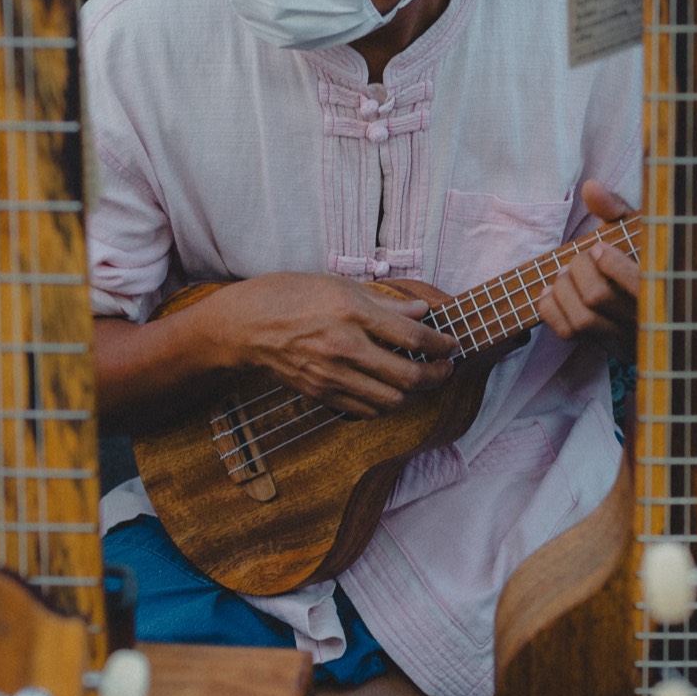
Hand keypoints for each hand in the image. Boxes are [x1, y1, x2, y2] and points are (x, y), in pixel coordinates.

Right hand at [205, 272, 459, 418]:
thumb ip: (385, 302)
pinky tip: (390, 391)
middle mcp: (344, 347)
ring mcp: (331, 375)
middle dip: (437, 377)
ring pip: (390, 401)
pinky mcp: (320, 394)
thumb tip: (422, 312)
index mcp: (352, 313)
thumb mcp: (339, 285)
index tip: (452, 345)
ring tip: (421, 381)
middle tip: (445, 369)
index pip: (414, 339)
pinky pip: (365, 410)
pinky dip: (385, 404)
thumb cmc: (290, 295)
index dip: (442, 345)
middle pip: (408, 378)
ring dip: (414, 395)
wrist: (243, 326)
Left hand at [536, 180, 638, 361]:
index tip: (598, 248)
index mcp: (660, 288)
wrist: (654, 303)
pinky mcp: (602, 346)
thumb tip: (591, 188)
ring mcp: (622, 336)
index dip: (608, 262)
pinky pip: (567, 334)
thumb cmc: (642, 256)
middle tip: (579, 258)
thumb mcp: (638, 229)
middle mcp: (643, 318)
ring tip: (564, 273)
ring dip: (562, 290)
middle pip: (597, 297)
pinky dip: (551, 309)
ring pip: (580, 320)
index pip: (634, 284)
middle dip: (578, 269)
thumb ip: (616, 209)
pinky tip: (553, 291)